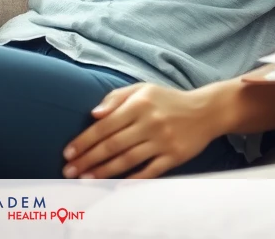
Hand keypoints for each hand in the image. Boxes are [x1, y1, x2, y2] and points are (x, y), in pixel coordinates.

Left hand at [61, 83, 218, 179]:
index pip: (105, 125)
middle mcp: (150, 122)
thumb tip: (93, 114)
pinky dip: (133, 179)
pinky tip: (116, 185)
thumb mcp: (142, 89)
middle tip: (70, 171)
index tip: (68, 153)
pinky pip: (150, 171)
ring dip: (104, 172)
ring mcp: (162, 141)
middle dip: (88, 160)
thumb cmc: (167, 100)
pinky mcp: (174, 156)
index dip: (84, 140)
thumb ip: (116, 98)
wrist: (206, 111)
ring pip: (127, 160)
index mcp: (139, 104)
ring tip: (86, 179)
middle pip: (112, 145)